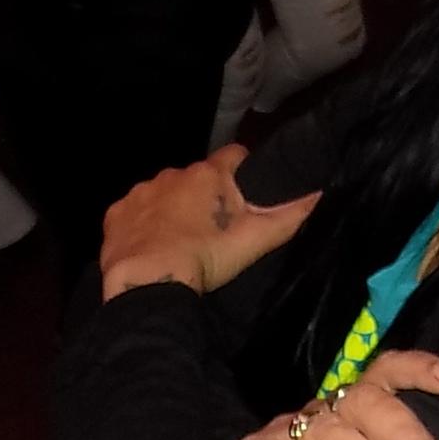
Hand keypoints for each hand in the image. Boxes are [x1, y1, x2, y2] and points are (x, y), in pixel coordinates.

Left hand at [98, 144, 321, 298]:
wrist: (148, 285)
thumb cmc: (206, 258)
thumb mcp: (257, 239)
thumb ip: (291, 214)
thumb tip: (322, 191)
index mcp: (208, 174)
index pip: (234, 154)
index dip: (243, 170)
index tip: (245, 195)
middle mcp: (173, 174)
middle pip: (197, 177)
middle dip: (205, 195)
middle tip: (215, 230)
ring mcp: (141, 193)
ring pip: (164, 193)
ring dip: (173, 209)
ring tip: (181, 242)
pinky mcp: (116, 214)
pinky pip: (135, 212)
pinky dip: (144, 225)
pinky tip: (152, 248)